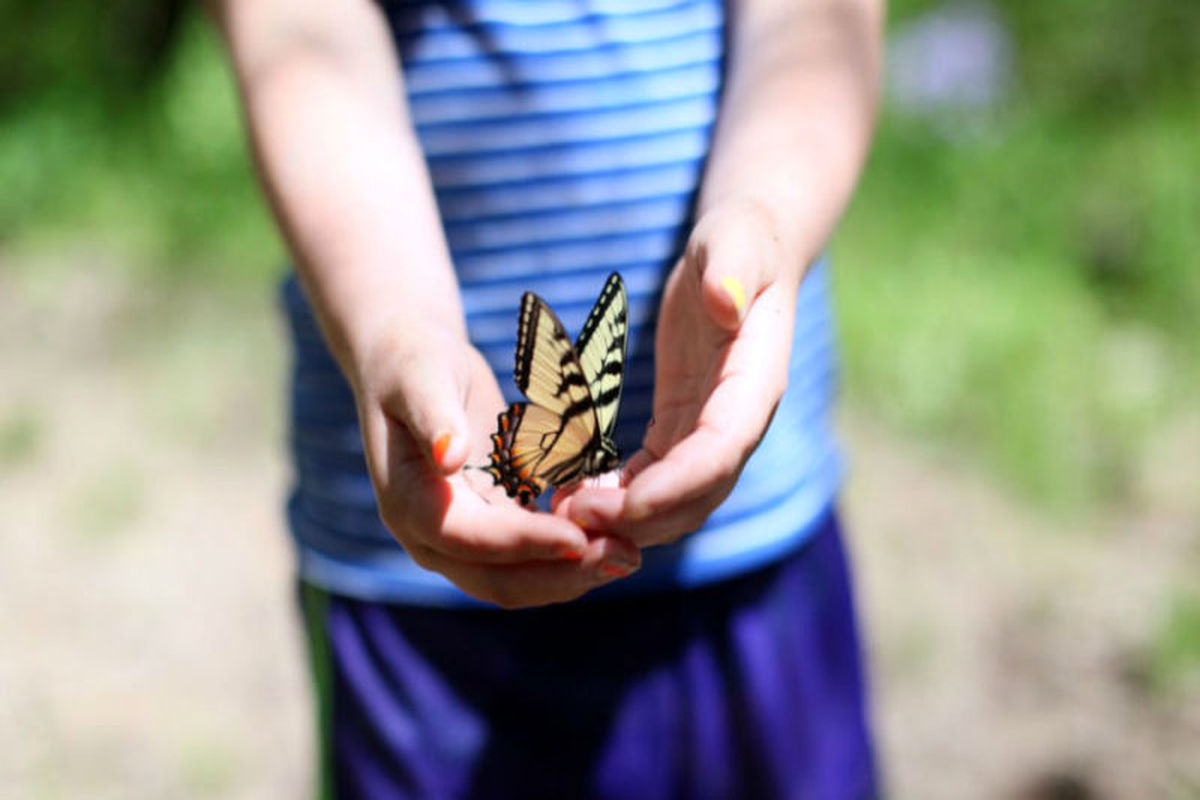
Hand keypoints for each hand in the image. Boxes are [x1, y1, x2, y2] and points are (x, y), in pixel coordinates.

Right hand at [353, 327, 640, 607]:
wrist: (410, 367)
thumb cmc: (414, 364)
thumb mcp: (420, 378)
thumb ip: (435, 417)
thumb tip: (449, 457)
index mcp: (410, 504)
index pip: (470, 540)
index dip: (525, 543)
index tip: (578, 537)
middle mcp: (432, 536)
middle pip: (498, 580)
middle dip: (560, 575)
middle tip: (623, 556)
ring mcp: (463, 540)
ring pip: (520, 580)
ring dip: (573, 575)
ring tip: (628, 555)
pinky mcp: (492, 527)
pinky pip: (533, 558)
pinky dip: (570, 556)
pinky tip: (614, 538)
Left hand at [557, 201, 801, 546]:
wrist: (747, 252)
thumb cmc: (740, 241)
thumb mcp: (735, 241)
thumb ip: (732, 269)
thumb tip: (726, 301)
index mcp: (756, 384)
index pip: (720, 452)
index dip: (674, 486)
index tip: (622, 506)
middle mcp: (740, 421)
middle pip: (698, 494)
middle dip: (640, 518)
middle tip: (572, 519)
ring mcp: (713, 431)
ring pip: (676, 499)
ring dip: (624, 518)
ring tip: (563, 516)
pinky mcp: (683, 427)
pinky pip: (652, 478)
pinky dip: (617, 494)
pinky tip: (570, 495)